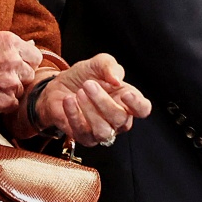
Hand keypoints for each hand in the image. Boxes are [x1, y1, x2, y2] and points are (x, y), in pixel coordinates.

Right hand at [0, 31, 41, 113]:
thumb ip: (5, 44)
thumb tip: (28, 45)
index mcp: (7, 42)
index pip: (35, 54)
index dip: (25, 60)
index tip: (17, 64)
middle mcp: (12, 60)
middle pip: (31, 72)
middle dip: (19, 75)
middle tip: (0, 76)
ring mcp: (10, 82)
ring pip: (22, 88)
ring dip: (11, 89)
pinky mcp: (5, 101)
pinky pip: (14, 103)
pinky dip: (4, 102)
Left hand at [33, 53, 152, 145]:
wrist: (59, 86)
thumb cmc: (85, 77)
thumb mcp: (97, 64)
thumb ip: (109, 66)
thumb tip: (116, 79)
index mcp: (127, 101)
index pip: (142, 109)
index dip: (137, 104)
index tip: (126, 94)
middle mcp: (118, 120)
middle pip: (120, 119)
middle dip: (103, 101)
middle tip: (88, 84)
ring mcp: (102, 131)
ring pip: (103, 131)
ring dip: (90, 111)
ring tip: (79, 93)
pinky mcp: (84, 137)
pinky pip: (82, 132)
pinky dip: (74, 115)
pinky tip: (68, 100)